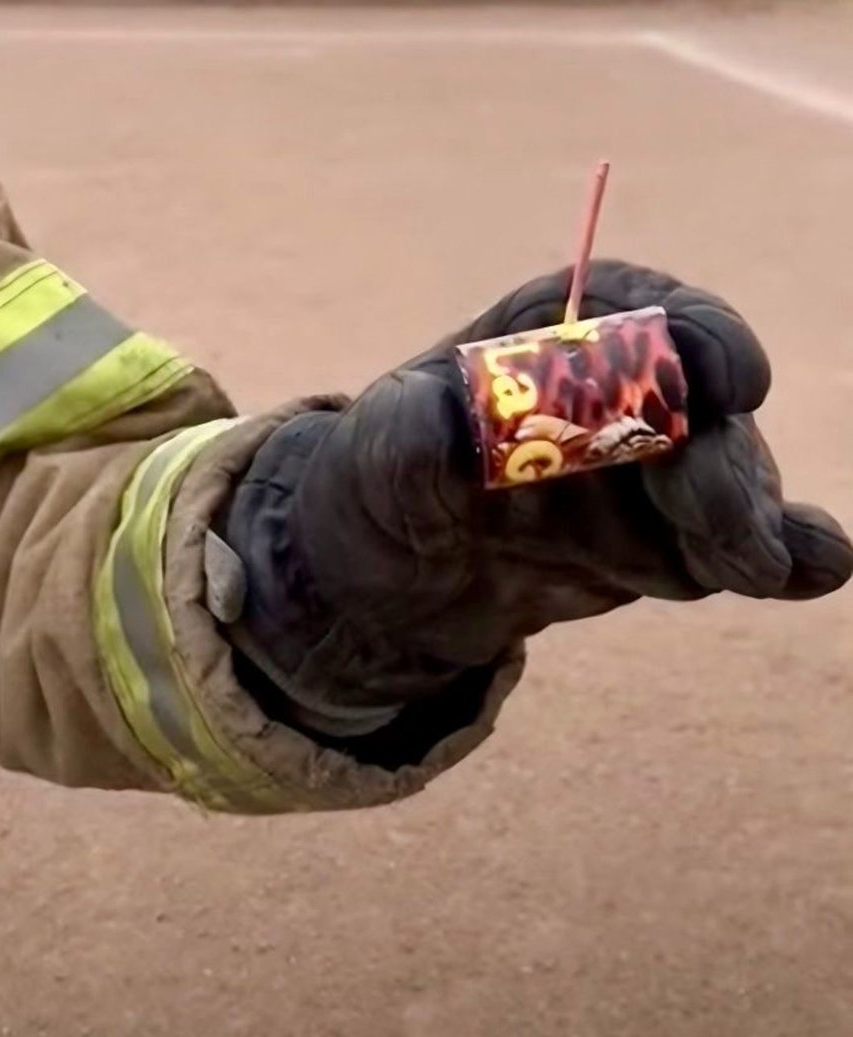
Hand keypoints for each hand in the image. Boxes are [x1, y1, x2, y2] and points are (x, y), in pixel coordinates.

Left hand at [225, 260, 852, 733]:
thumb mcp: (382, 447)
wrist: (404, 566)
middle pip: (700, 407)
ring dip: (743, 522)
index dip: (695, 338)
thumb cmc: (390, 476)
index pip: (641, 314)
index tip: (727, 381)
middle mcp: (622, 392)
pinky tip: (813, 567)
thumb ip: (414, 429)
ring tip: (752, 567)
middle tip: (719, 525)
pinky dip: (780, 556)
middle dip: (719, 464)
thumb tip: (452, 423)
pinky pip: (731, 546)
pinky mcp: (669, 539)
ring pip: (727, 483)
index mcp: (560, 334)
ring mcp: (655, 469)